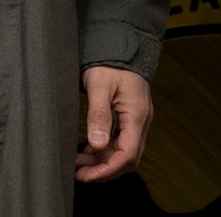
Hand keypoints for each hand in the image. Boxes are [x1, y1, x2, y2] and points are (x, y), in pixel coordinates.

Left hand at [76, 65, 152, 182]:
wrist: (120, 43)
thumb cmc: (110, 61)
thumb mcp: (99, 86)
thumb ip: (99, 115)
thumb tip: (97, 145)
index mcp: (137, 114)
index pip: (128, 154)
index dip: (107, 170)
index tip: (87, 176)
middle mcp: (141, 120)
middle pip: (128, 158)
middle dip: (104, 170)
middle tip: (80, 174)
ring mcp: (137, 118)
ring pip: (124, 151)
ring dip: (103, 161)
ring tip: (79, 164)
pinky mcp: (130, 116)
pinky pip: (121, 140)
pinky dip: (105, 149)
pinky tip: (89, 150)